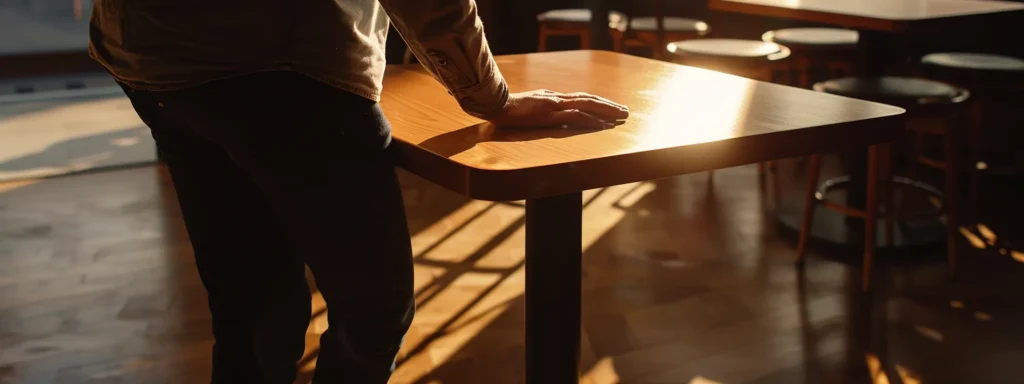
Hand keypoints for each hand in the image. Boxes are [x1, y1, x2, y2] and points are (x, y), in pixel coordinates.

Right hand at [488, 90, 628, 129]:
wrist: (495, 106)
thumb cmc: (510, 108)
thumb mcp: (531, 106)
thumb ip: (544, 107)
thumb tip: (554, 110)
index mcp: (553, 98)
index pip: (581, 99)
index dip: (598, 103)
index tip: (612, 108)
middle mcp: (557, 99)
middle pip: (589, 100)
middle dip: (609, 105)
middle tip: (626, 112)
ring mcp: (555, 105)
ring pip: (587, 105)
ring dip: (606, 111)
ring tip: (622, 116)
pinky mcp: (550, 113)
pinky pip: (576, 116)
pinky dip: (591, 119)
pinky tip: (604, 124)